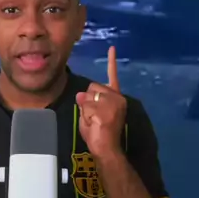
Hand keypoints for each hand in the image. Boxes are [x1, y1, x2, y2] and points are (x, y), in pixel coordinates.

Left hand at [76, 46, 126, 160]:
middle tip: (94, 117)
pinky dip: (86, 115)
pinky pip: (87, 106)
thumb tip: (81, 95)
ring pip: (88, 96)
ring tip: (94, 123)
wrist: (108, 150)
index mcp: (116, 97)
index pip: (112, 76)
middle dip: (88, 100)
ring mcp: (112, 103)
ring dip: (86, 110)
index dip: (111, 61)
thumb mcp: (90, 116)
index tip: (112, 47)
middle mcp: (116, 97)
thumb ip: (86, 103)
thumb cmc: (99, 135)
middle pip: (92, 86)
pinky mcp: (106, 109)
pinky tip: (94, 124)